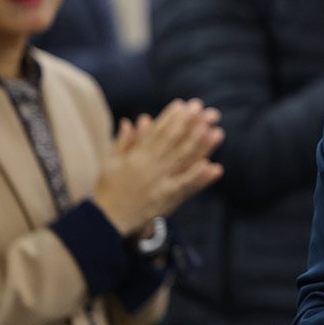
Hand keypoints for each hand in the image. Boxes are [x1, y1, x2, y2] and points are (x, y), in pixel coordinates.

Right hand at [93, 98, 224, 235]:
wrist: (106, 220)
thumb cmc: (109, 189)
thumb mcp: (111, 162)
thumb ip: (123, 141)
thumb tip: (132, 121)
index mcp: (137, 156)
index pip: (157, 132)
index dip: (172, 117)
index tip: (185, 104)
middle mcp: (151, 166)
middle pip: (175, 142)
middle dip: (193, 125)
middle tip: (210, 112)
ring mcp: (160, 183)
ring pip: (183, 161)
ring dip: (202, 146)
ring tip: (217, 132)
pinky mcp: (167, 199)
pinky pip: (186, 187)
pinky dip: (199, 177)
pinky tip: (214, 167)